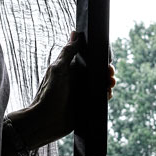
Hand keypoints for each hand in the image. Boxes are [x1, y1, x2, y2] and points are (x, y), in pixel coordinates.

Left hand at [6, 32, 116, 149]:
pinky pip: (100, 97)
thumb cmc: (47, 95)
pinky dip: (106, 95)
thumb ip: (67, 53)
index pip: (89, 56)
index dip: (99, 55)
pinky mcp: (86, 104)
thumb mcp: (57, 70)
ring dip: (108, 82)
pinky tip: (107, 95)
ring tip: (110, 84)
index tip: (106, 57)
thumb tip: (75, 34)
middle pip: (98, 69)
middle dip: (107, 69)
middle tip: (110, 73)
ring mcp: (82, 91)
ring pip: (101, 83)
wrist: (45, 121)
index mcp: (70, 67)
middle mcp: (77, 78)